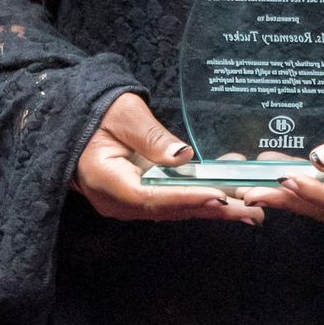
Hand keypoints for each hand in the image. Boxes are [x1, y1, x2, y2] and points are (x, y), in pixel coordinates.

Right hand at [72, 92, 265, 225]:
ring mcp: (126, 204)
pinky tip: (228, 197)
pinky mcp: (137, 199)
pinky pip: (171, 202)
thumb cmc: (94, 112)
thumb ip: (152, 137)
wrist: (71, 121)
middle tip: (252, 211)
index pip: (152, 196)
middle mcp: (115, 201)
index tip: (219, 196)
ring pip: (173, 209)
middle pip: (169, 209)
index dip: (187, 197)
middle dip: (211, 209)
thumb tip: (183, 156)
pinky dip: (199, 199)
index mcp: (105, 179)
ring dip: (211, 208)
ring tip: (249, 209)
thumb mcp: (123, 114)